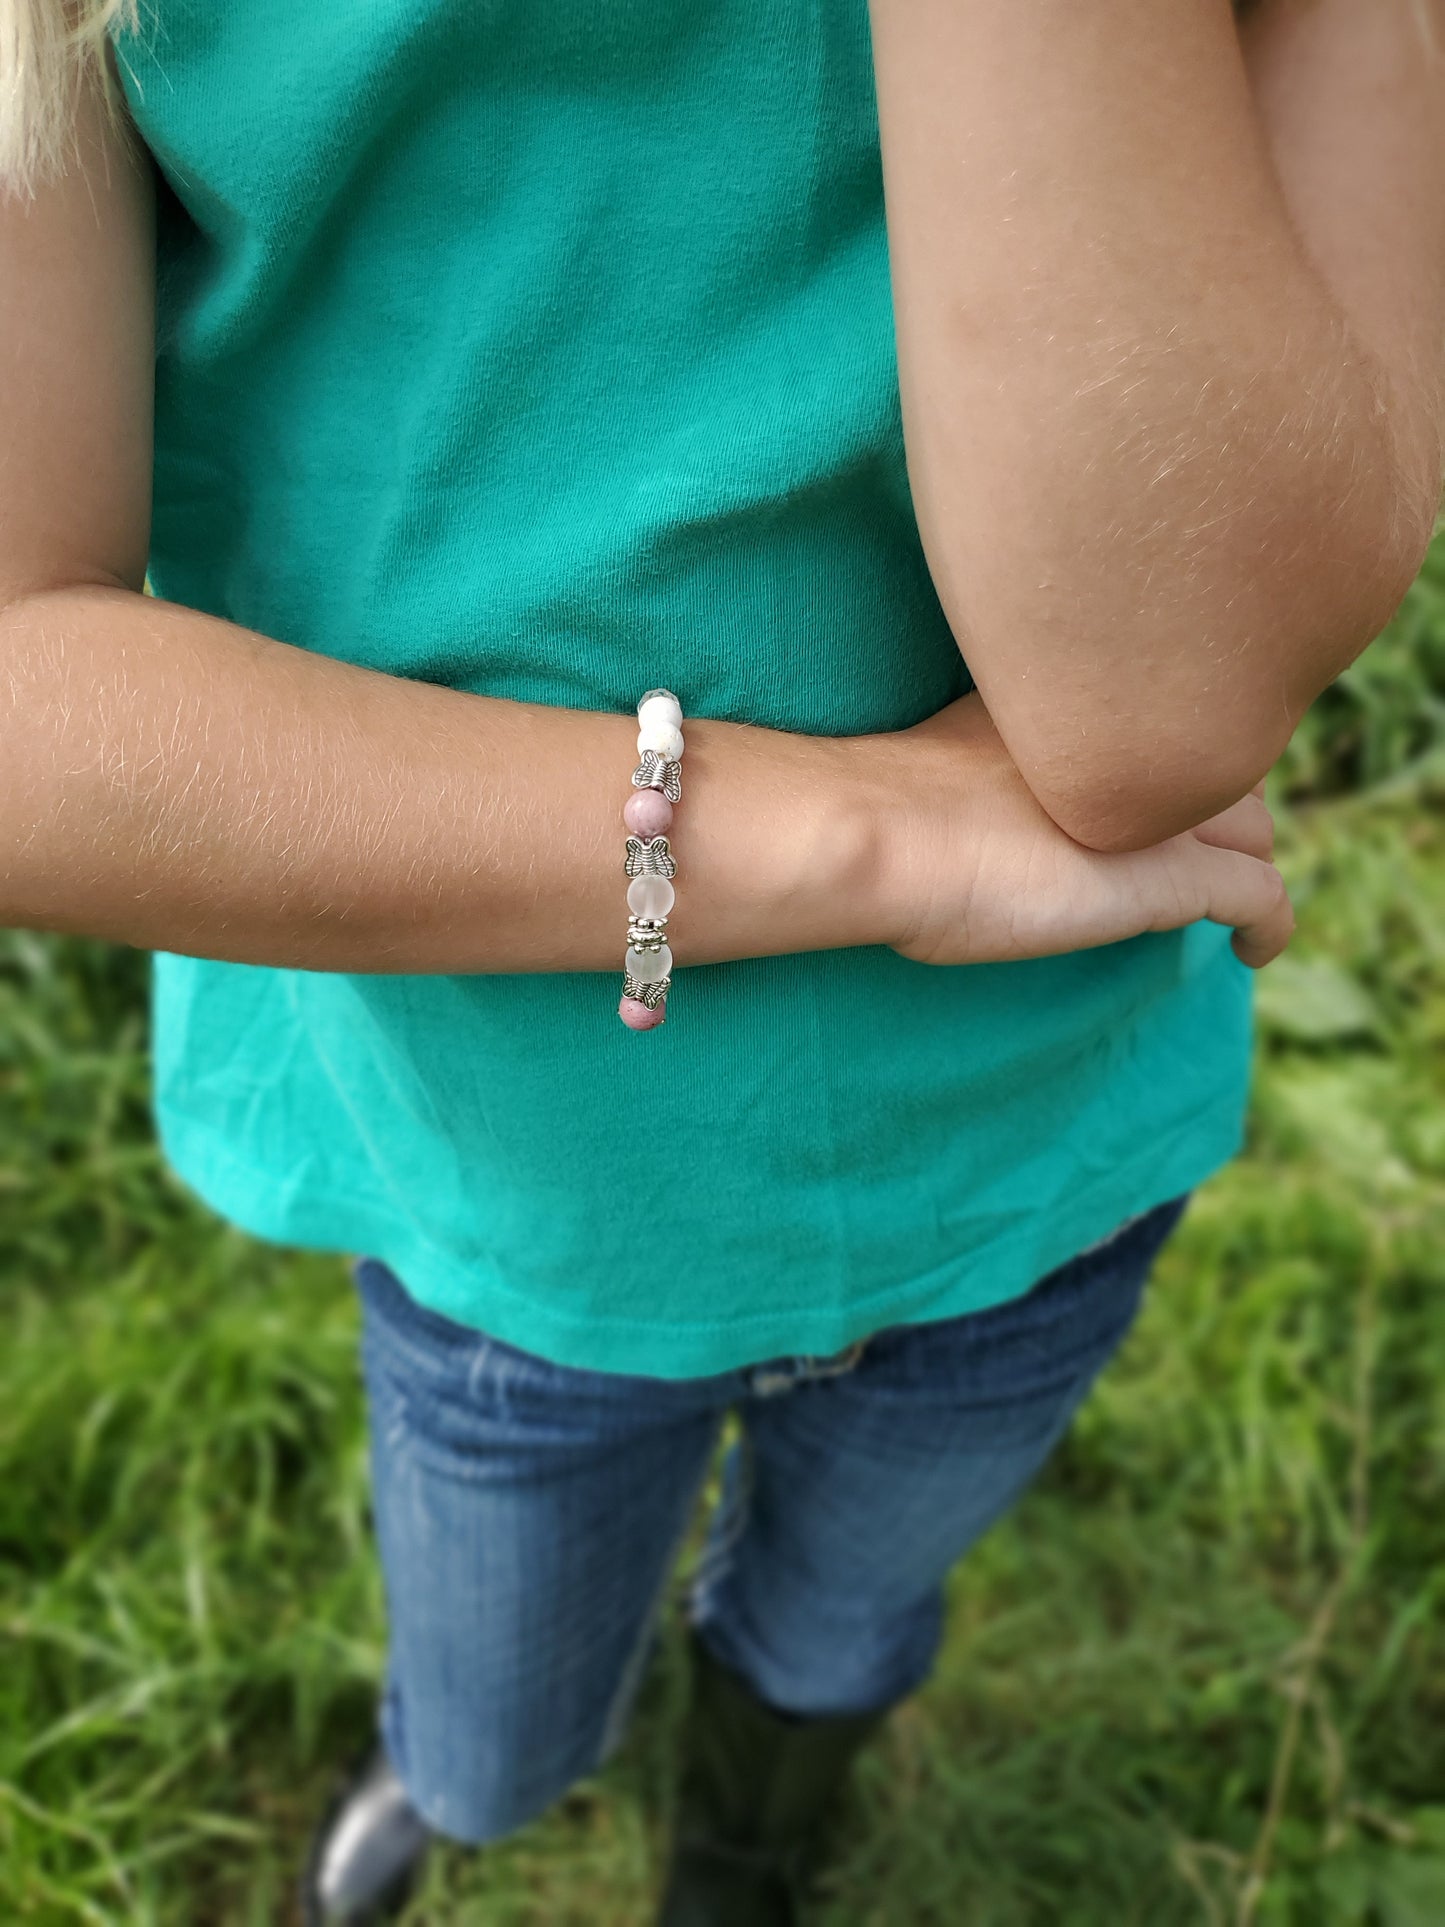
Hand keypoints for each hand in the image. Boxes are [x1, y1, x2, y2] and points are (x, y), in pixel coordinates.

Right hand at [870, 694, 1292, 969]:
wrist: (882, 833)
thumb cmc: (886, 808)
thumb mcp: (950, 762)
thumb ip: (991, 768)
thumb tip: (982, 808)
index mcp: (1080, 710)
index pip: (1164, 718)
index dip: (1168, 756)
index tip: (1149, 794)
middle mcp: (1138, 746)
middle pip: (1220, 764)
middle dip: (1217, 803)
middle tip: (1192, 851)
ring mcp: (1163, 813)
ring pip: (1252, 826)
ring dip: (1243, 860)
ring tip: (1222, 897)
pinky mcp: (1174, 881)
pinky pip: (1260, 896)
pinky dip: (1267, 926)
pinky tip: (1252, 953)